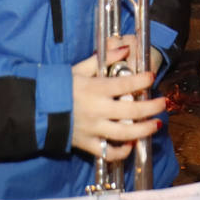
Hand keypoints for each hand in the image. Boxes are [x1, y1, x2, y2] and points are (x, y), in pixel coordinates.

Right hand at [69, 37, 164, 157]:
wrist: (35, 108)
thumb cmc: (59, 86)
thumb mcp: (79, 68)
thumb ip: (103, 58)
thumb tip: (125, 47)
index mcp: (95, 89)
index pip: (125, 84)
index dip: (141, 80)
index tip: (151, 76)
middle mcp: (97, 110)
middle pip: (131, 110)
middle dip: (151, 107)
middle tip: (163, 103)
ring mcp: (93, 128)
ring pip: (124, 132)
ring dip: (144, 129)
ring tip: (157, 124)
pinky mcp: (87, 143)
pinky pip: (108, 152)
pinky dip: (121, 151)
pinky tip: (131, 145)